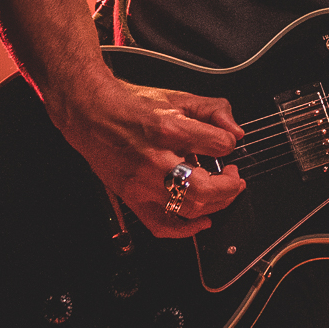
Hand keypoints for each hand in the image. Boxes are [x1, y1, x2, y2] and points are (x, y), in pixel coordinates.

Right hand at [47, 77, 246, 237]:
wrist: (91, 114)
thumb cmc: (132, 105)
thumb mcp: (179, 97)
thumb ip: (214, 111)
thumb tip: (236, 132)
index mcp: (169, 129)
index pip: (219, 145)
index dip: (229, 144)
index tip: (226, 144)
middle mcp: (155, 159)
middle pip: (204, 188)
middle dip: (229, 186)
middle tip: (234, 177)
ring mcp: (141, 183)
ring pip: (187, 208)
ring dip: (215, 205)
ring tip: (222, 192)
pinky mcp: (131, 197)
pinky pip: (160, 225)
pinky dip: (185, 230)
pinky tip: (201, 221)